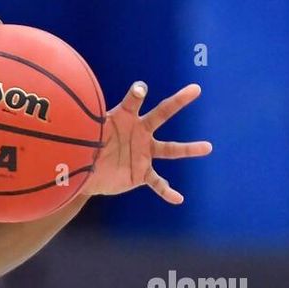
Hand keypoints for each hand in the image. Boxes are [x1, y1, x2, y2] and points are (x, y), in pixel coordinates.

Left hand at [80, 82, 211, 202]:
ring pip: (169, 149)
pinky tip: (178, 198)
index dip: (137, 94)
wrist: (86, 171)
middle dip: (178, 101)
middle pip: (161, 114)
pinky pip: (157, 183)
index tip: (140, 89)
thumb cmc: (87, 144)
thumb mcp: (89, 131)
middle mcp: (140, 132)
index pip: (133, 101)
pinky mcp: (142, 173)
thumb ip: (91, 122)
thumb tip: (81, 110)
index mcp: (126, 118)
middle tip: (195, 89)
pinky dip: (167, 191)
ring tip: (207, 147)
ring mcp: (144, 153)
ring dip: (188, 148)